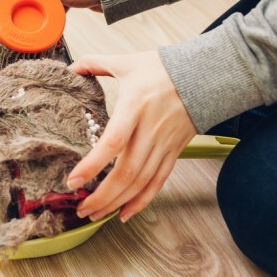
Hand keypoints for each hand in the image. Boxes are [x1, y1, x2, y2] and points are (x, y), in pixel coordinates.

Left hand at [66, 51, 196, 222]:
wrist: (206, 75)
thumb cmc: (163, 68)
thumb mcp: (126, 62)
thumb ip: (94, 63)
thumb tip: (69, 68)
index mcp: (135, 107)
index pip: (113, 142)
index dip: (92, 164)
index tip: (73, 180)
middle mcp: (150, 130)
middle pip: (126, 172)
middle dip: (102, 196)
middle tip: (81, 208)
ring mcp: (164, 145)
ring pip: (140, 182)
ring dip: (116, 202)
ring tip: (95, 214)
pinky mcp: (174, 153)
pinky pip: (157, 183)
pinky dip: (141, 201)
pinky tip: (124, 214)